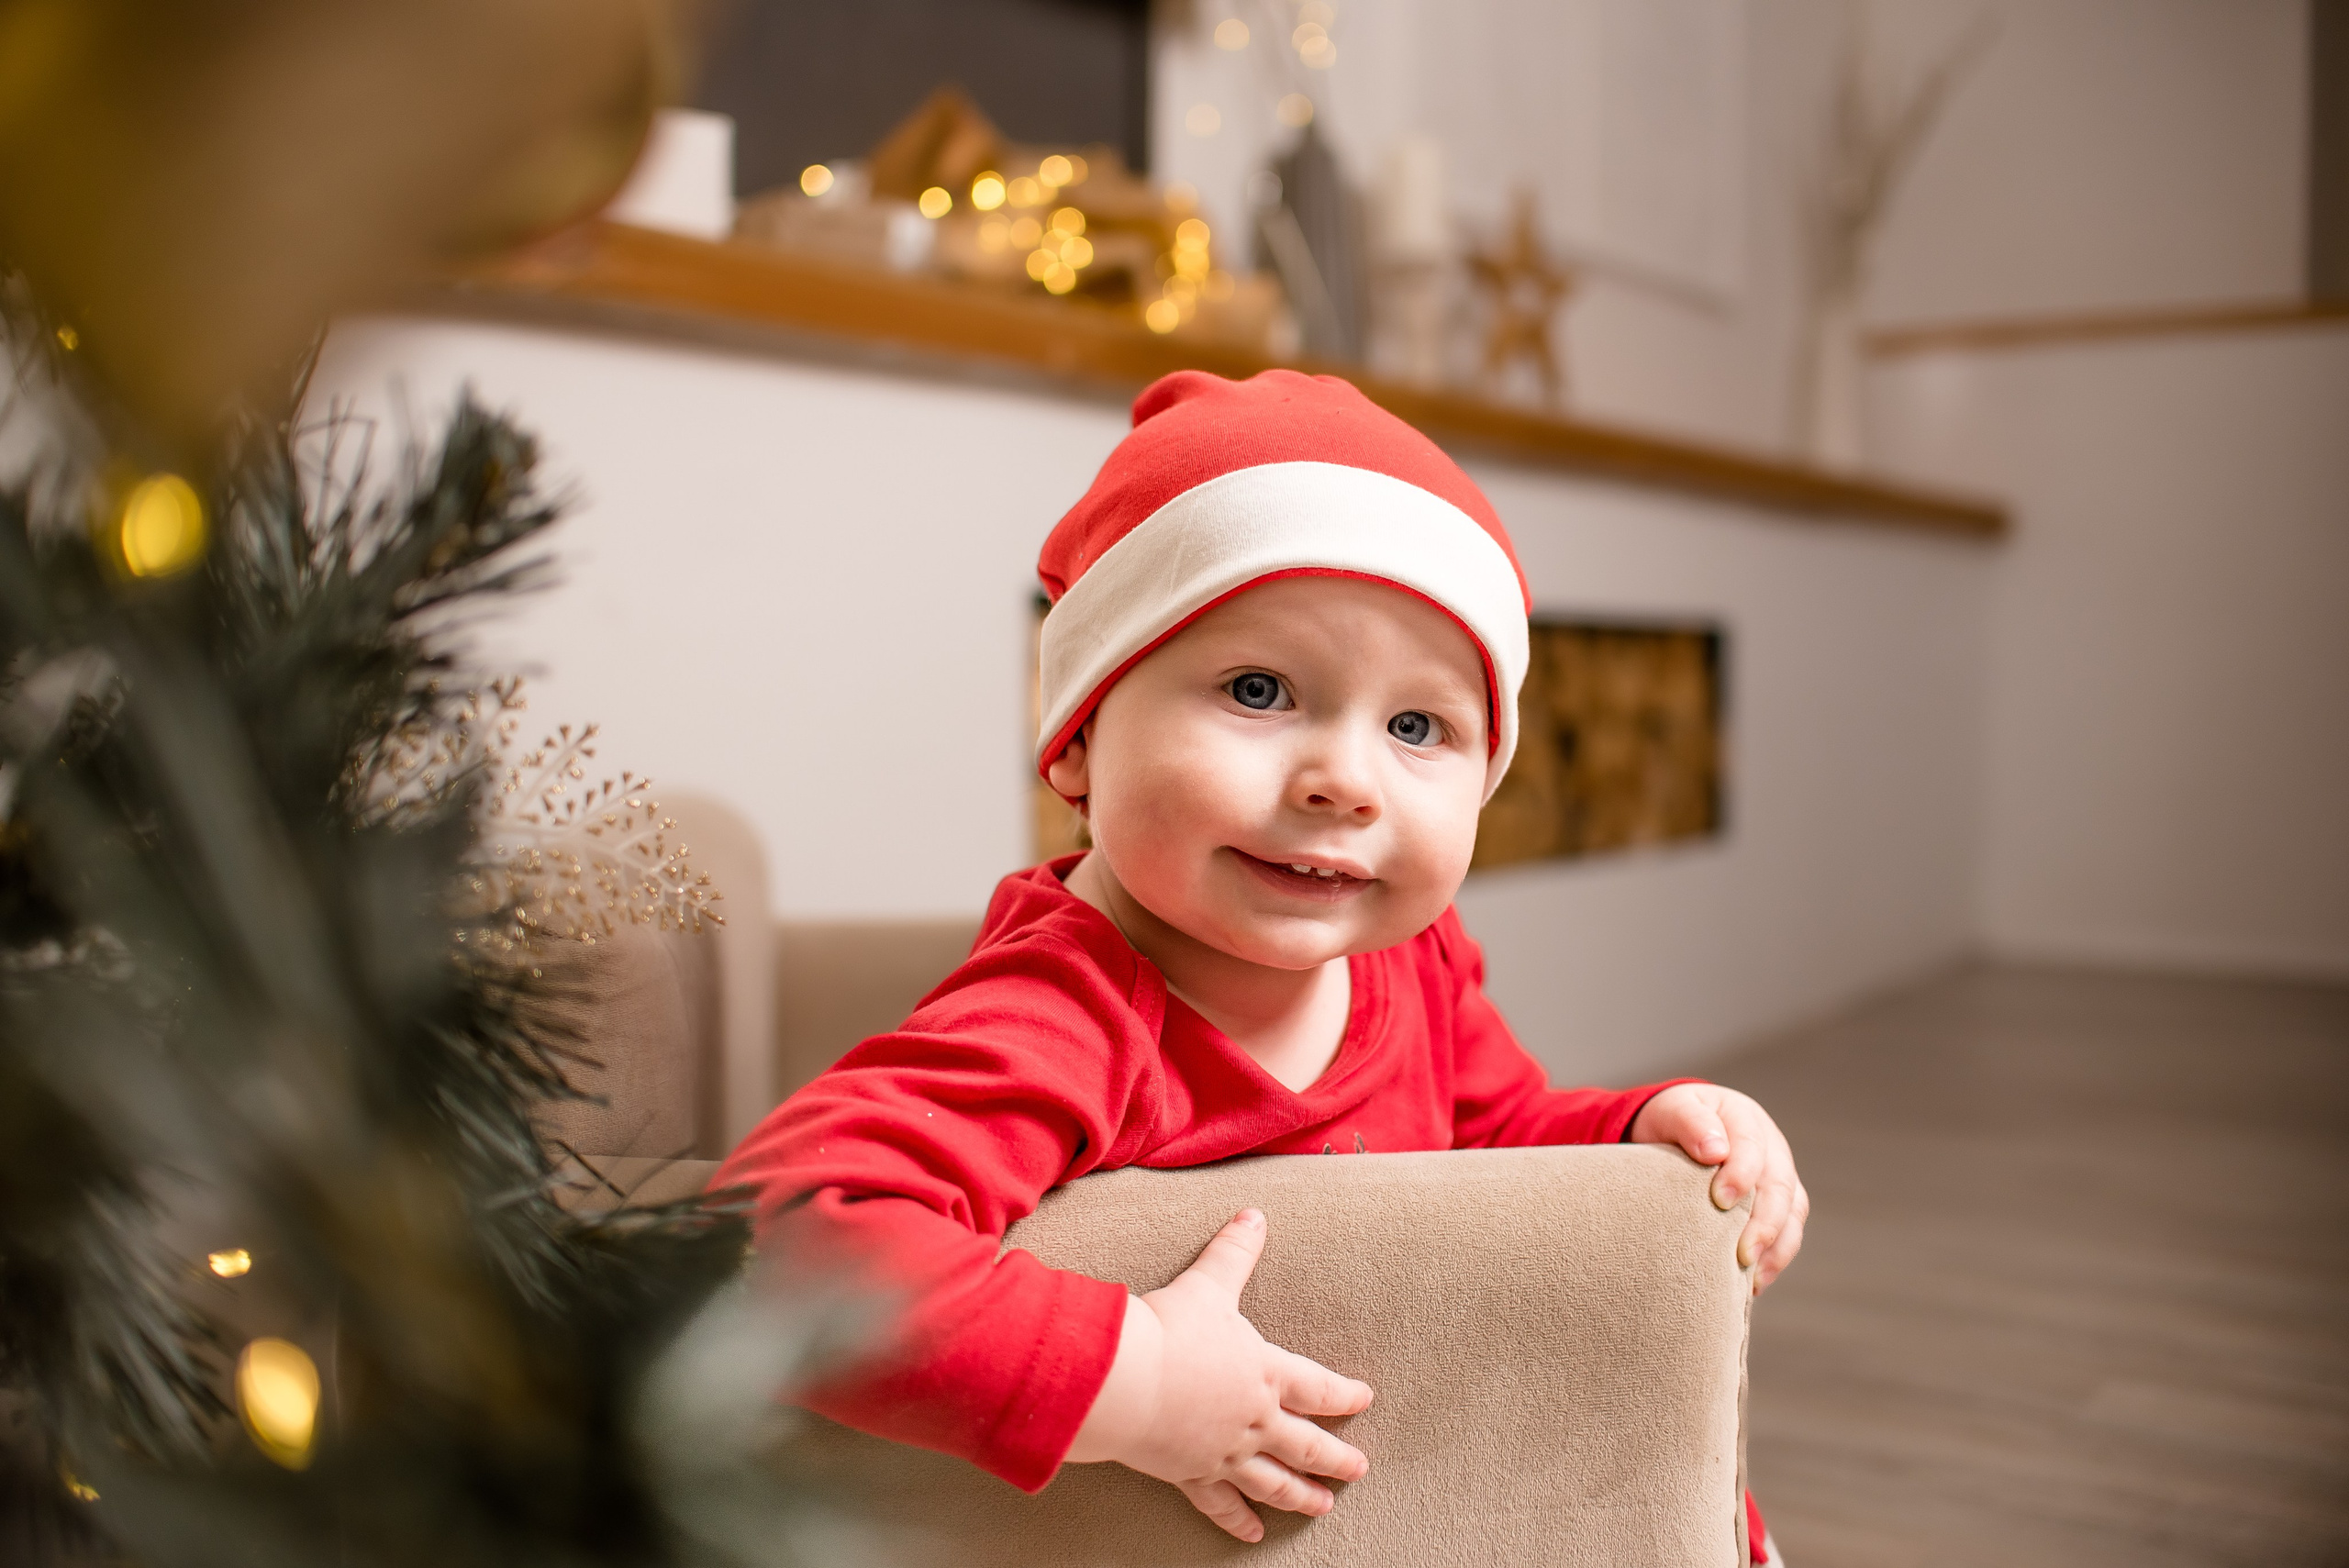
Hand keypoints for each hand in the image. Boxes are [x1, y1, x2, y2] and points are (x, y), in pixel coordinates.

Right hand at [1065, 1209, 1373, 1541]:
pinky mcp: (1191, 1473)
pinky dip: (1238, 1519)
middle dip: (1335, 1458)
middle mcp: (1253, 1419)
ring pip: (1273, 1480)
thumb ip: (1235, 1251)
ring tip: (1323, 1507)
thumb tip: (1255, 1213)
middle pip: (1306, 1444)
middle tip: (1359, 1471)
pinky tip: (1255, 1534)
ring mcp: (1224, 1452)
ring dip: (1301, 1495)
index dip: (1344, 1394)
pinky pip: (1221, 1502)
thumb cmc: (1169, 1329)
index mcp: (1264, 1373)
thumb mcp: (1208, 1284)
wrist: (1125, 1379)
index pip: (1317, 1387)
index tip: (1364, 1400)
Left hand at [1629, 1083, 1807, 1292]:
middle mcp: (1771, 1147)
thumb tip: (1715, 1151)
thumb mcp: (1672, 1111)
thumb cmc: (1672, 1121)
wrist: (1679, 1130)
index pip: (1752, 1146)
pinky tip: (1754, 1282)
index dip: (1741, 1174)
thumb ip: (1690, 1123)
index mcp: (1745, 1118)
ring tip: (1752, 1277)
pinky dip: (1776, 1258)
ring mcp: (1779, 1176)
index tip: (1721, 1200)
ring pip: (1793, 1212)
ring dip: (1776, 1247)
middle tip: (1743, 1254)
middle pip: (1780, 1185)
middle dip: (1765, 1222)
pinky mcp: (1780, 1204)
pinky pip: (1789, 1232)